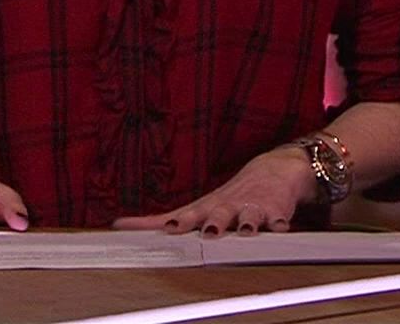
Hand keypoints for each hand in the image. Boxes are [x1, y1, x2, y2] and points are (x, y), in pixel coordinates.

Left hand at [112, 146, 315, 236]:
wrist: (275, 170)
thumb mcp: (196, 206)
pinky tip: (280, 227)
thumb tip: (118, 224)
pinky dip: (279, 224)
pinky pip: (279, 219)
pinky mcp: (276, 211)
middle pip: (219, 213)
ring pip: (249, 216)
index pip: (186, 215)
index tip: (169, 229)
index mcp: (207, 208)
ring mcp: (252, 207)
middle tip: (210, 230)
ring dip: (247, 222)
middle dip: (214, 222)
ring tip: (247, 229)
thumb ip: (160, 219)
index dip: (176, 222)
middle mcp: (228, 206)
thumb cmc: (228, 196)